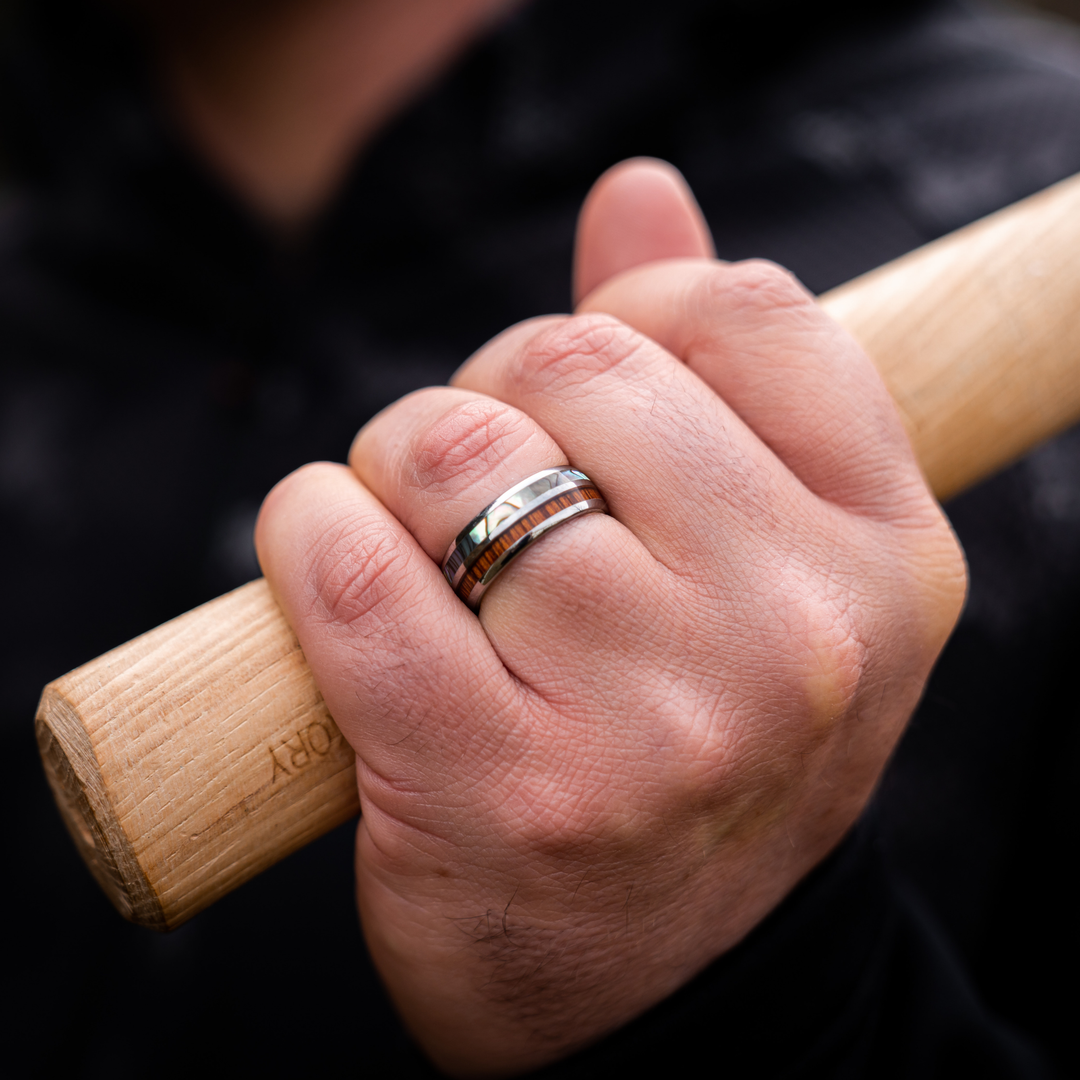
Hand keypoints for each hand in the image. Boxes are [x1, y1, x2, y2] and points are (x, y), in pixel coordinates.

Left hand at [255, 159, 966, 1075]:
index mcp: (883, 556)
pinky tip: (325, 558)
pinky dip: (306, 533)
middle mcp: (794, 633)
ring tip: (416, 540)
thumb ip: (708, 367)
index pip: (738, 311)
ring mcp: (652, 720)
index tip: (581, 391)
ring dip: (391, 465)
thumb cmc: (701, 754)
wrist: (662, 987)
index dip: (628, 317)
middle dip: (490, 393)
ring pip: (451, 453)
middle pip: (572, 365)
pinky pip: (349, 572)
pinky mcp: (498, 793)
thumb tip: (637, 192)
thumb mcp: (761, 571)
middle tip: (480, 483)